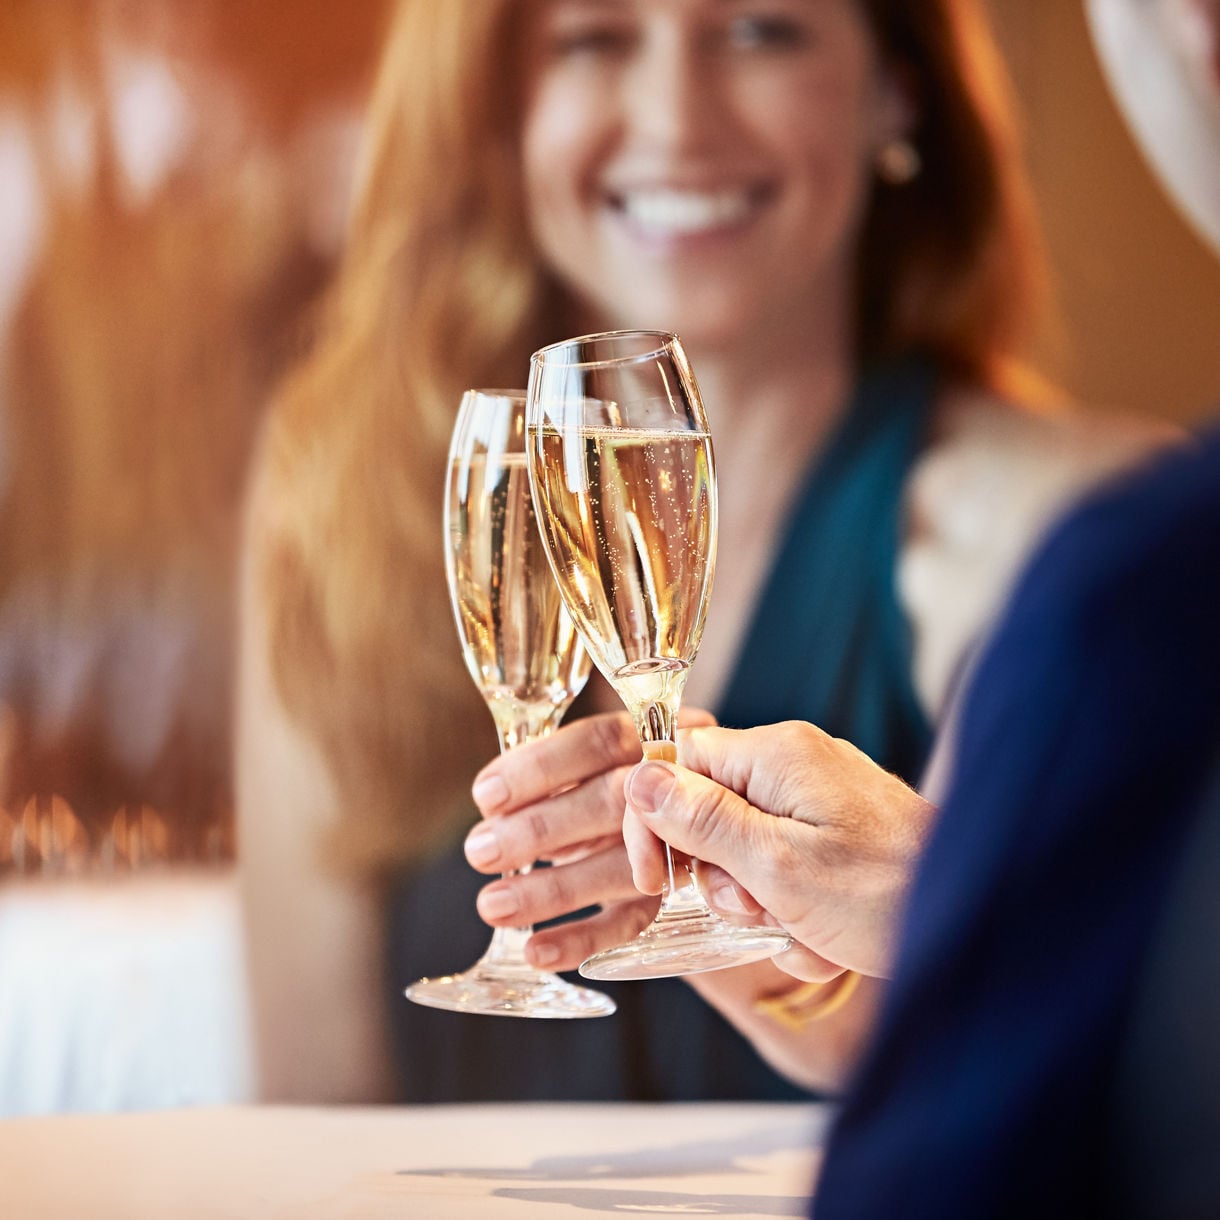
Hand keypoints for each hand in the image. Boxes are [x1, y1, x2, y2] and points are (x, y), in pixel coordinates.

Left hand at [463, 710, 715, 971]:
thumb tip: (493, 807)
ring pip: (622, 867)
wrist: (707, 824)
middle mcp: (681, 784)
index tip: (485, 796)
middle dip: (539, 828)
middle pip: (612, 800)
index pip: (599, 740)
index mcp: (655, 735)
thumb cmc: (623, 785)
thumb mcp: (598, 765)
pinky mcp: (683, 900)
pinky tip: (537, 952)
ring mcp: (687, 844)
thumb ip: (561, 774)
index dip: (540, 767)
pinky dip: (583, 938)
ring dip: (552, 890)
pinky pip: (635, 922)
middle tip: (479, 851)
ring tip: (492, 906)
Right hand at [623, 722, 935, 978]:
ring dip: (763, 905)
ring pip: (747, 852)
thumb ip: (702, 820)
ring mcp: (823, 801)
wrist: (985, 926)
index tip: (657, 880)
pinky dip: (796, 914)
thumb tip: (638, 778)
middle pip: (711, 812)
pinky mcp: (842, 836)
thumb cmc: (888, 894)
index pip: (679, 761)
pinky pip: (788, 870)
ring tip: (804, 932)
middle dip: (723, 877)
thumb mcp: (777, 866)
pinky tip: (828, 942)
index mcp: (778, 754)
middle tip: (759, 909)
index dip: (655, 820)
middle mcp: (798, 765)